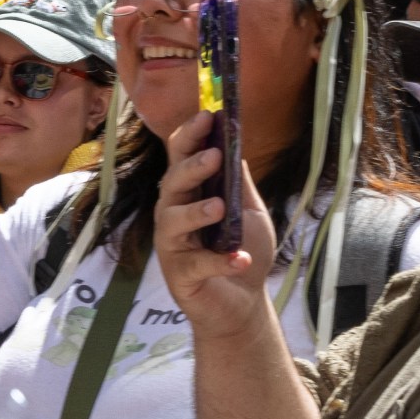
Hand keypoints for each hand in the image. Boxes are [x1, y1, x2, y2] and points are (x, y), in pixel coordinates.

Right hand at [150, 107, 282, 338]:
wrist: (244, 302)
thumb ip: (239, 182)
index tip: (209, 116)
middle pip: (172, 183)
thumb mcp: (248, 211)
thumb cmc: (241, 250)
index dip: (191, 135)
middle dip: (191, 168)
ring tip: (219, 207)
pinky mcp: (180, 275)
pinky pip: (196, 264)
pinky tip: (239, 259)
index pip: (181, 157)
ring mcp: (173, 245)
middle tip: (214, 157)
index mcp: (190, 193)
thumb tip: (234, 144)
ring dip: (195, 212)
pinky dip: (219, 261)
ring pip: (171, 220)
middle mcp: (174, 214)